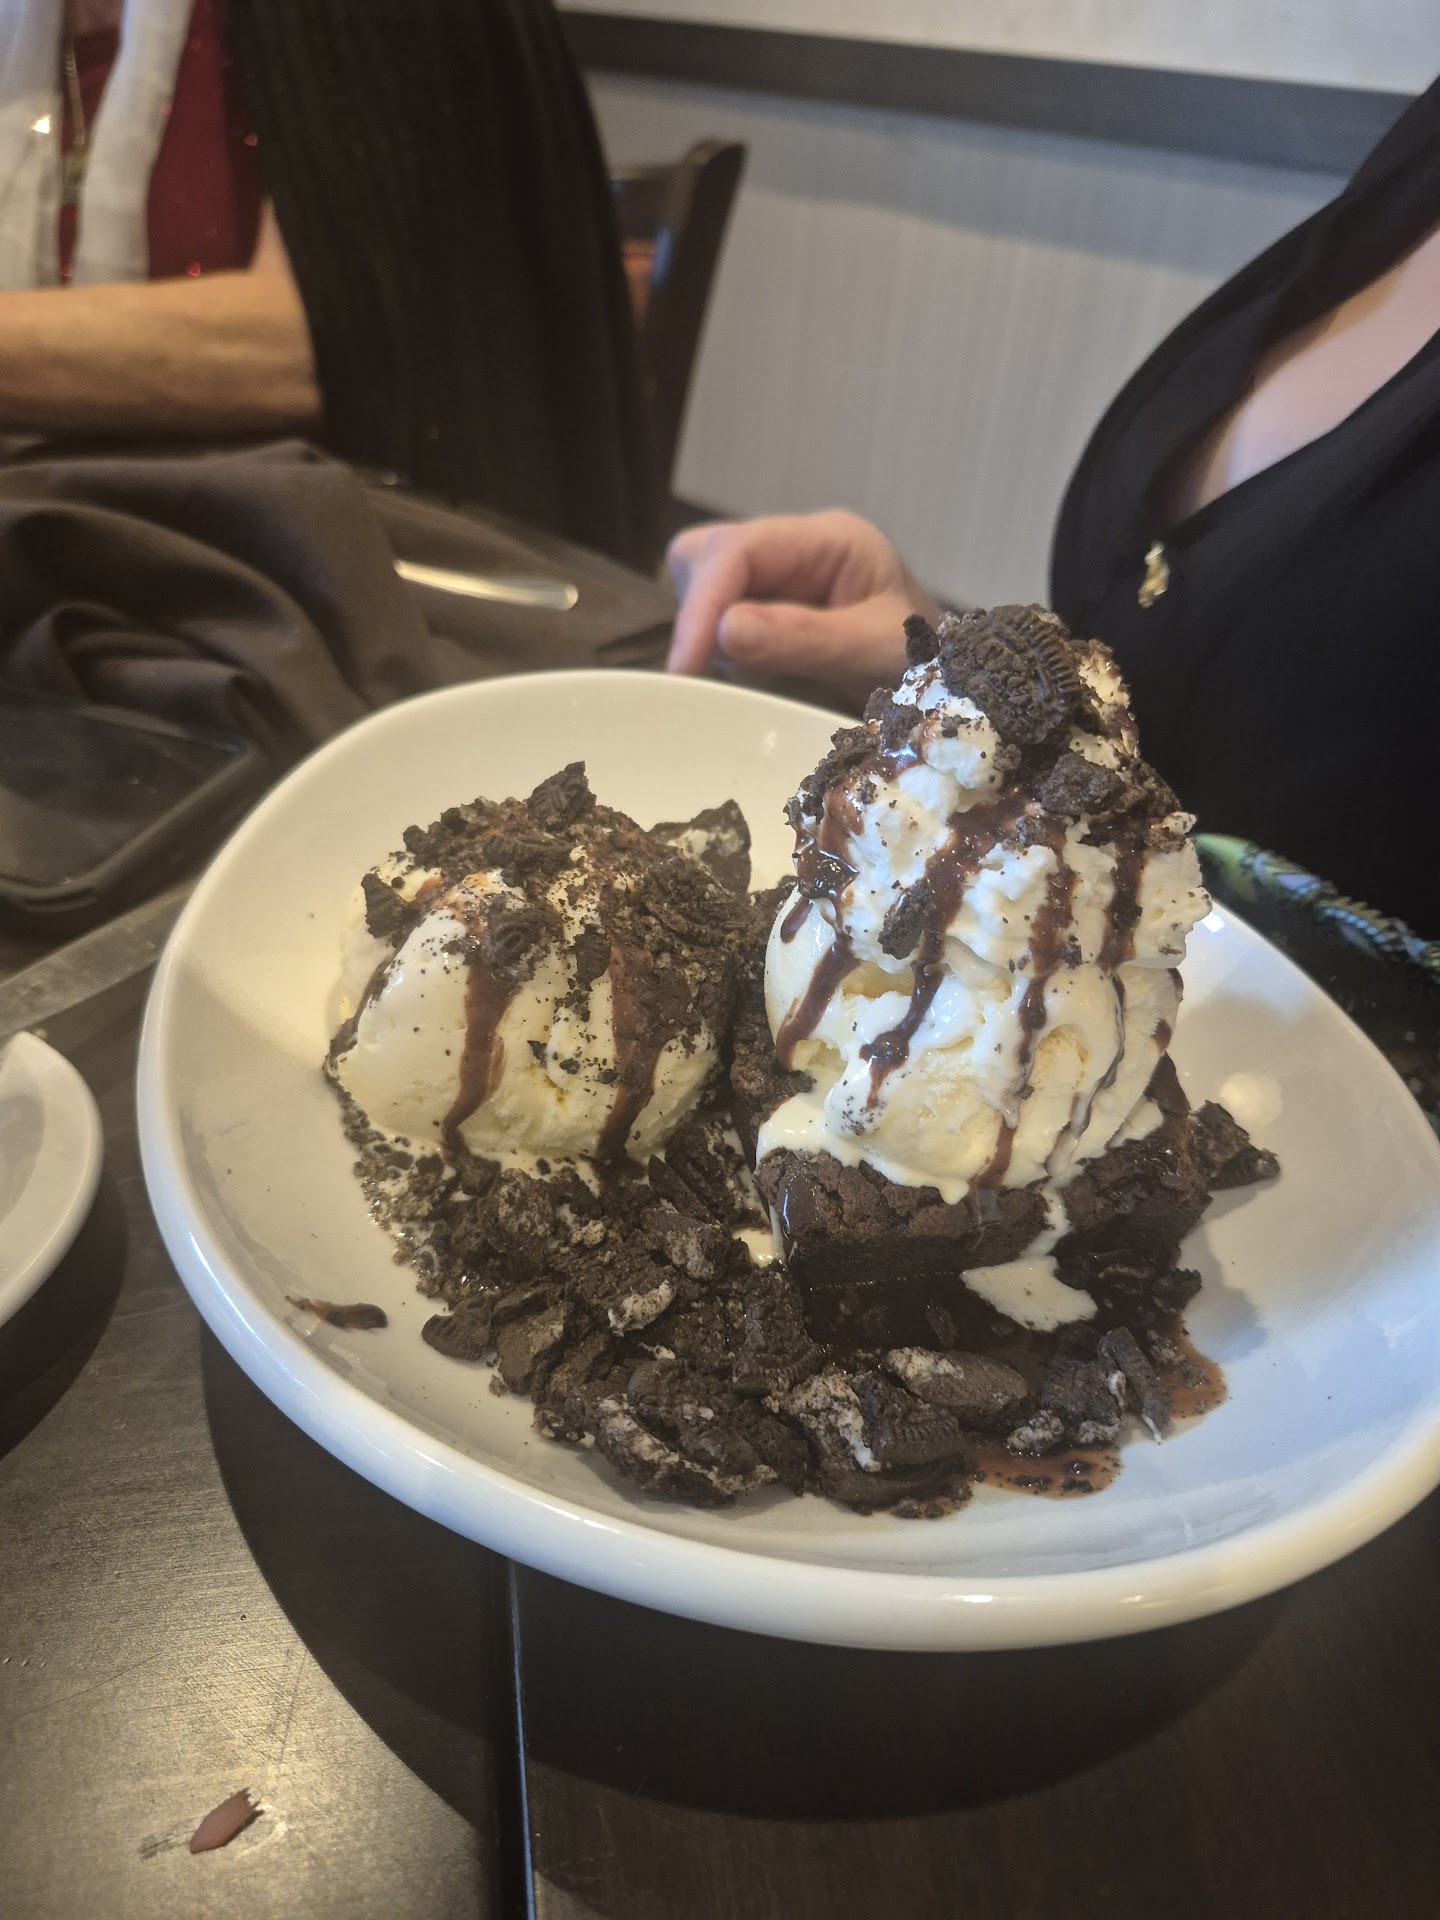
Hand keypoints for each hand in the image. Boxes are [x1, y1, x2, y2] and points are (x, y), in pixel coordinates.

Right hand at [665, 510, 941, 708]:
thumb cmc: (927, 660)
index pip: (741, 550)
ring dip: (705, 632)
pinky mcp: (767, 608)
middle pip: (707, 554)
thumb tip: (725, 631)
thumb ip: (803, 639)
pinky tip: (748, 678)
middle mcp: (796, 546)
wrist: (954, 682)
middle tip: (706, 673)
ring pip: (701, 584)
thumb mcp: (873, 651)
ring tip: (744, 678)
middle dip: (698, 612)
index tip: (685, 665)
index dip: (704, 605)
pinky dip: (717, 649)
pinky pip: (717, 618)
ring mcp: (778, 576)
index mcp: (829, 539)